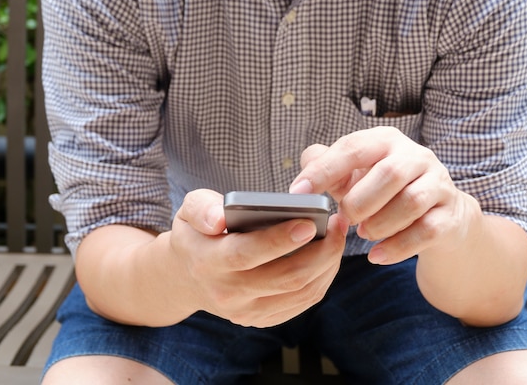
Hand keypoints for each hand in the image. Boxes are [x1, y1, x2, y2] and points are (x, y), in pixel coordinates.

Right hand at [170, 189, 346, 327]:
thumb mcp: (190, 210)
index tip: (309, 223)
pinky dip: (322, 279)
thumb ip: (202, 208)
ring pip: (301, 292)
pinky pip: (302, 302)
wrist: (187, 276)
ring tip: (339, 235)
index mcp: (209, 261)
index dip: (280, 240)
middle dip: (321, 250)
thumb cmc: (198, 233)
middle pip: (285, 277)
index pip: (247, 253)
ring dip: (328, 263)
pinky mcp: (262, 319)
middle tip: (338, 223)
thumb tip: (219, 218)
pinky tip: (330, 256)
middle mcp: (227, 293)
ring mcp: (246, 312)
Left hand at [289, 126, 475, 265]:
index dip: (323, 170)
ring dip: (380, 223)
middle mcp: (416, 156)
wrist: (440, 216)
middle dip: (360, 201)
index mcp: (386, 141)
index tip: (298, 193)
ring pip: (411, 201)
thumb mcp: (355, 176)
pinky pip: (427, 231)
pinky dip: (397, 247)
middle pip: (389, 173)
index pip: (353, 147)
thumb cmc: (385, 193)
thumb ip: (327, 169)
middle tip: (345, 219)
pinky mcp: (450, 215)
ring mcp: (439, 184)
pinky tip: (377, 255)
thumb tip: (302, 177)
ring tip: (364, 233)